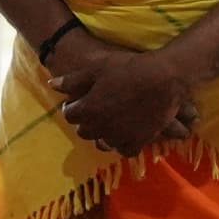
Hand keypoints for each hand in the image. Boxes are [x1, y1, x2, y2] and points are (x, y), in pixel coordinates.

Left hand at [49, 37, 200, 157]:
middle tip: (94, 111)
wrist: (166, 77)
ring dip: (103, 134)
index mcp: (87, 110)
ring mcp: (120, 136)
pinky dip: (123, 144)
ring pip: (103, 142)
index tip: (77, 101)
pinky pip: (125, 150)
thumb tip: (51, 85)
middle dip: (86, 121)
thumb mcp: (97, 68)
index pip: (69, 115)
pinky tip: (125, 134)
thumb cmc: (130, 69)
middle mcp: (101, 127)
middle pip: (84, 131)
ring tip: (110, 122)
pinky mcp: (140, 140)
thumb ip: (72, 80)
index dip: (72, 107)